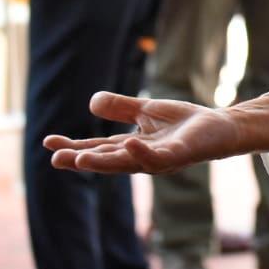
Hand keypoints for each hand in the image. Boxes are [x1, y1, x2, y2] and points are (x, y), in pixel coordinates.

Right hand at [45, 91, 240, 174]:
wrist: (221, 128)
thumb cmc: (185, 123)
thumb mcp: (147, 111)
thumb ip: (121, 107)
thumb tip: (91, 103)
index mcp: (132, 148)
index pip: (98, 148)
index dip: (73, 147)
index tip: (47, 143)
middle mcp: (142, 158)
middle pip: (107, 160)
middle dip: (81, 161)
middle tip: (55, 159)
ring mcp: (159, 160)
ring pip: (127, 164)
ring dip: (103, 163)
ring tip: (79, 159)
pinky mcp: (179, 156)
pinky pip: (158, 158)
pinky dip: (142, 153)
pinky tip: (128, 144)